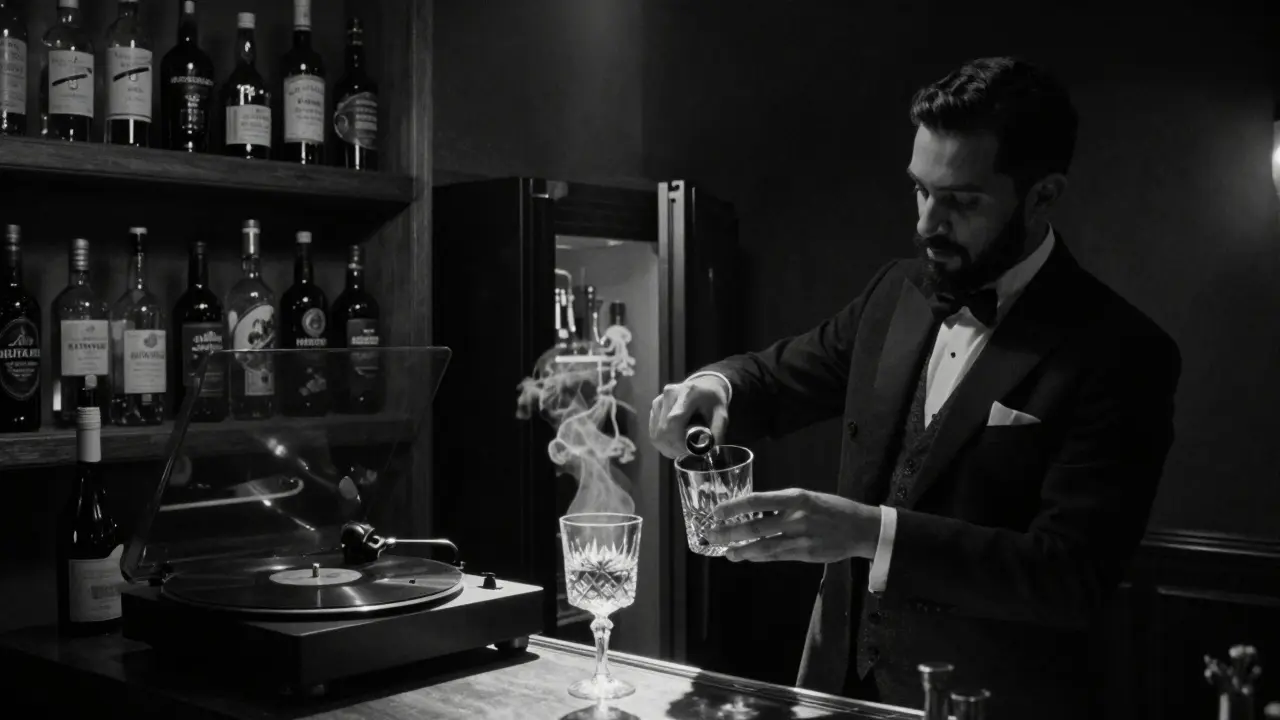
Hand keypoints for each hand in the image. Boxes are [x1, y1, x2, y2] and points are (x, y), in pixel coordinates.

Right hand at [648, 375, 730, 458]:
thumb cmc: (713, 400)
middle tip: (687, 454)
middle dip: (674, 448)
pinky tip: (674, 443)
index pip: (674, 421)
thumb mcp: (722, 414)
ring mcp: (659, 400)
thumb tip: (709, 452)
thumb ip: (717, 432)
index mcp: (687, 393)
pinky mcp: (654, 407)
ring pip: (656, 434)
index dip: (678, 441)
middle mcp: (669, 394)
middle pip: (663, 430)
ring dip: (667, 447)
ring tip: (681, 449)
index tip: (690, 452)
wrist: (703, 386)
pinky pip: (654, 432)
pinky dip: (663, 443)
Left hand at [704, 489, 881, 562]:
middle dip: (729, 532)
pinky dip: (759, 557)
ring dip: (741, 550)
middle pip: (755, 526)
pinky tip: (747, 556)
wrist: (861, 528)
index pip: (756, 501)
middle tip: (711, 535)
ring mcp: (801, 538)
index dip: (733, 507)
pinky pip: (776, 556)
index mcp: (795, 497)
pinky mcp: (805, 554)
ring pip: (763, 546)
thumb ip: (781, 504)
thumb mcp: (807, 497)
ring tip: (726, 552)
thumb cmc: (831, 509)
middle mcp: (796, 517)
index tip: (716, 512)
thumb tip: (752, 510)